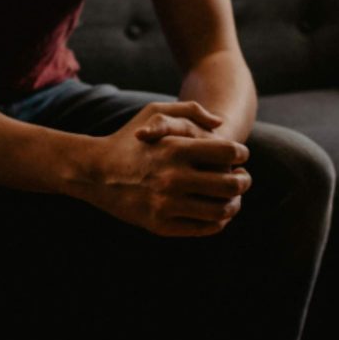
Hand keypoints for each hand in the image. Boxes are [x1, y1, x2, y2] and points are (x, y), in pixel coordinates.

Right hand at [77, 102, 251, 236]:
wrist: (94, 172)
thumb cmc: (128, 138)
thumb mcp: (154, 111)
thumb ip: (190, 111)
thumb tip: (220, 124)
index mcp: (175, 148)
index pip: (228, 153)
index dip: (241, 155)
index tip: (241, 157)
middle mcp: (172, 178)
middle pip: (230, 184)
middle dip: (244, 181)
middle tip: (243, 179)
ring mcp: (166, 205)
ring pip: (221, 210)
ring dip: (234, 204)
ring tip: (233, 199)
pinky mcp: (160, 225)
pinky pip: (203, 228)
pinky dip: (218, 222)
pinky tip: (217, 214)